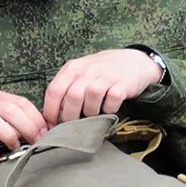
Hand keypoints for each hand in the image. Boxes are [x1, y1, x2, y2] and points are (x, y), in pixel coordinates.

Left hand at [42, 48, 164, 123]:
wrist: (134, 60)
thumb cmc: (103, 71)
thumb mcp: (81, 73)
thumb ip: (67, 89)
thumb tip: (53, 115)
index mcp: (73, 67)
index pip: (54, 90)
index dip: (50, 111)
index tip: (52, 124)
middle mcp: (88, 69)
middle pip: (72, 97)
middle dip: (70, 117)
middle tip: (73, 125)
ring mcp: (106, 76)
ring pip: (91, 99)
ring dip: (91, 112)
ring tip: (94, 114)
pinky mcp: (123, 83)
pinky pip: (112, 101)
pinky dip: (109, 109)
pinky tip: (109, 108)